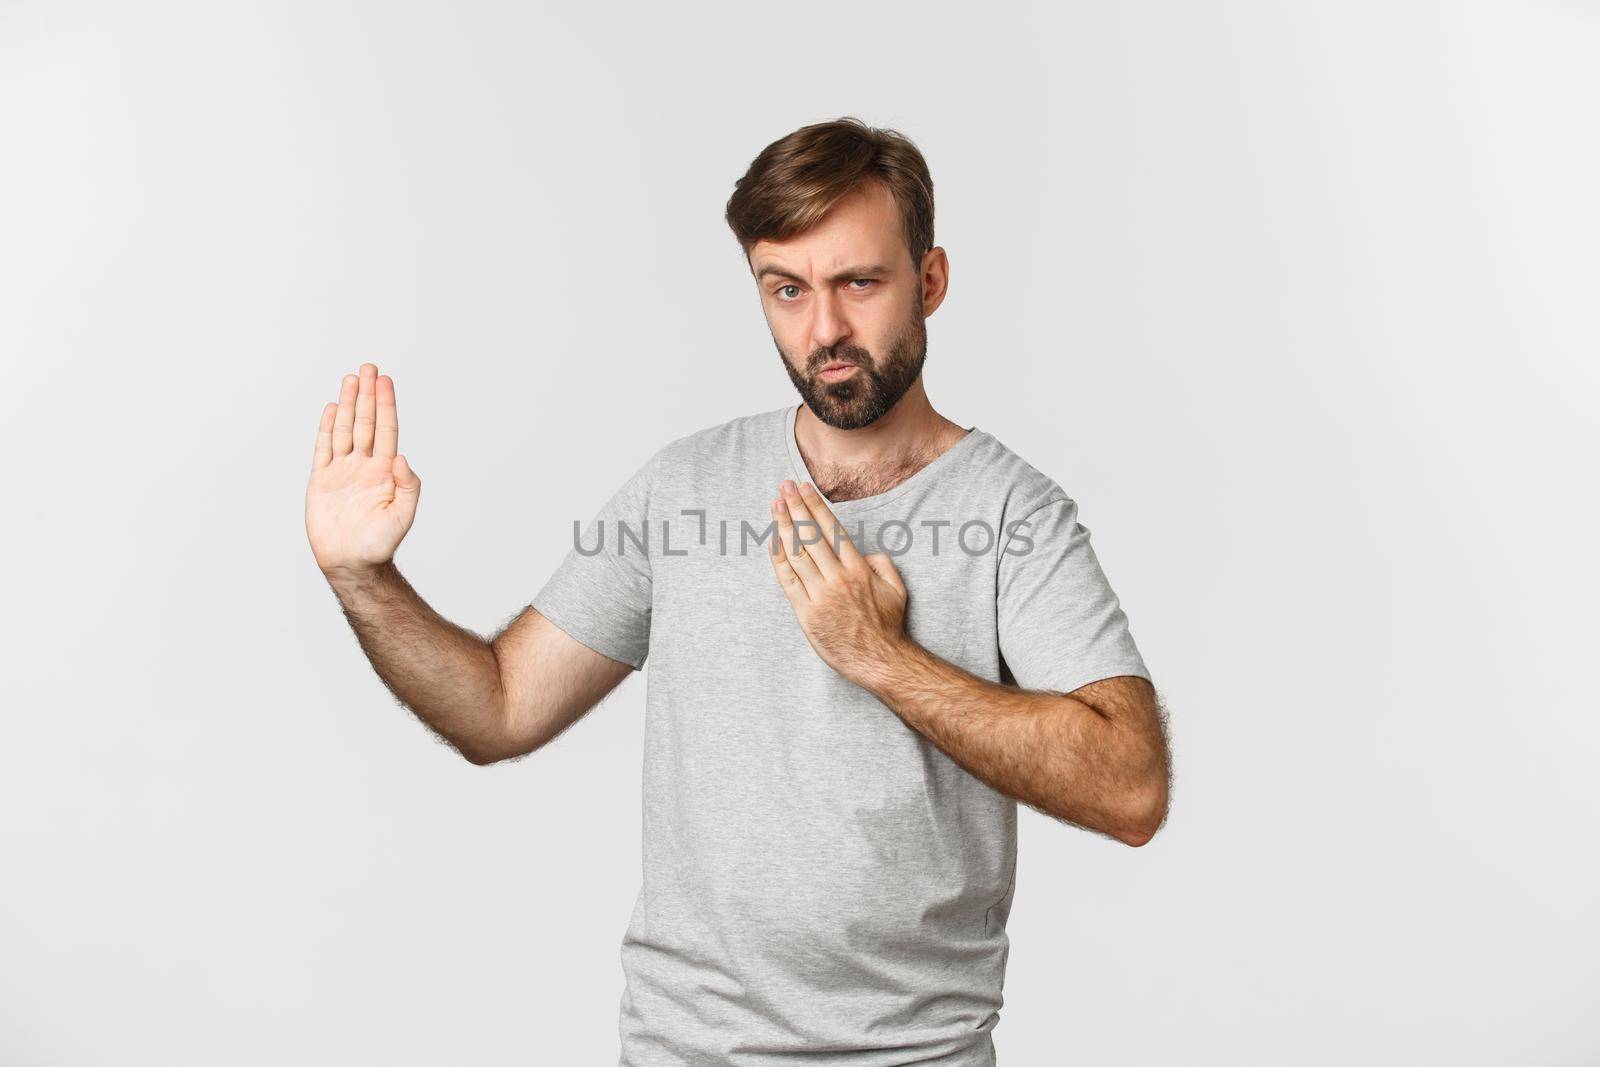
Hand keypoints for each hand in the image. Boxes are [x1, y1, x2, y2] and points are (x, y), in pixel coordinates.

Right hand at [305, 362, 420, 577]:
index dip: (386, 405)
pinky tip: (331, 408)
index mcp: (385, 470)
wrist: (352, 562)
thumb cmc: (380, 543)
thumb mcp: (403, 514)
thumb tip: (402, 457)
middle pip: (366, 422)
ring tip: (351, 378)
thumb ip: (408, 485)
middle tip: (368, 367)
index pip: (386, 429)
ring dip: (348, 404)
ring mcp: (343, 470)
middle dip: (368, 395)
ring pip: (345, 429)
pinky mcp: (322, 479)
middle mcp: (365, 465)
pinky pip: (323, 448)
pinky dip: (326, 427)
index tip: (385, 380)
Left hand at [767, 479, 910, 683]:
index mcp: (859, 568)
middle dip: (796, 507)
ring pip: (797, 553)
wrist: (879, 660)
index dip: (816, 506)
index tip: (804, 489)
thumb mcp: (897, 588)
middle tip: (784, 487)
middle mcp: (837, 578)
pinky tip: (773, 540)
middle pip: (811, 535)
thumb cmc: (888, 626)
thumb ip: (882, 563)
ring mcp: (820, 596)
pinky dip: (778, 558)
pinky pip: (788, 580)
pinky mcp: (806, 614)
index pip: (831, 529)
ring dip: (784, 526)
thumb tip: (865, 551)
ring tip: (775, 505)